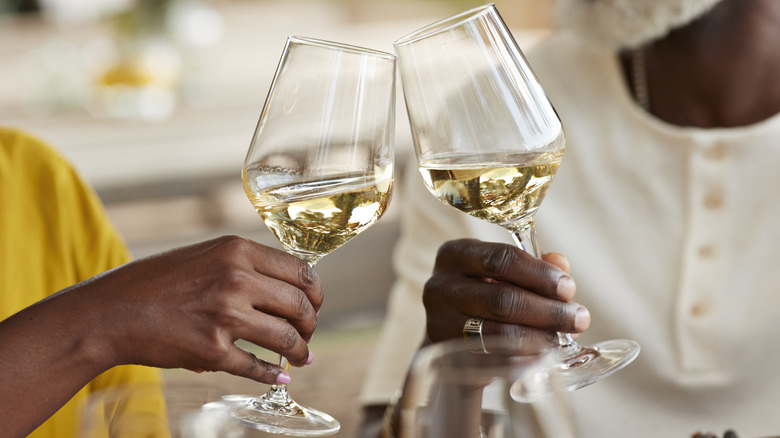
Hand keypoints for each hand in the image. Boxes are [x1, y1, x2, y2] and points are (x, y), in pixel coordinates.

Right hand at [62, 235, 322, 383]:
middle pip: (300, 305)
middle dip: (311, 325)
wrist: (110, 311)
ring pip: (286, 338)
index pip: (300, 271)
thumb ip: (245, 265)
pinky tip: (279, 374)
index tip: (314, 305)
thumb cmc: (155, 282)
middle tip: (308, 334)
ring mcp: (225, 316)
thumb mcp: (205, 255)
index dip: (315, 293)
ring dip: (301, 352)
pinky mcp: (212, 350)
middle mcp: (237, 279)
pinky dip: (273, 373)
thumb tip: (287, 286)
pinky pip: (257, 366)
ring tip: (301, 357)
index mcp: (237, 250)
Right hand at [422, 239, 588, 350]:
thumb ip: (533, 267)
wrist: (450, 339)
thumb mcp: (502, 274)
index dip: (539, 274)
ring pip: (499, 332)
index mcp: (455, 254)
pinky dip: (524, 360)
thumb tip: (561, 266)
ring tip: (562, 338)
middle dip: (548, 310)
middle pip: (503, 298)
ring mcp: (440, 323)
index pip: (501, 259)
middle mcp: (440, 286)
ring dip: (540, 337)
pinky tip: (543, 356)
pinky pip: (494, 361)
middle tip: (579, 318)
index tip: (568, 288)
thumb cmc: (483, 297)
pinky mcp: (448, 355)